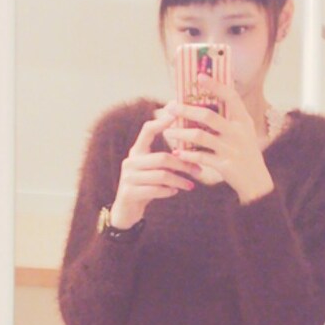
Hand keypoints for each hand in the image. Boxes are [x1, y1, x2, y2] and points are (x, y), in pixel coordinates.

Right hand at [109, 102, 203, 227]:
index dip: (161, 122)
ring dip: (179, 181)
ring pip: (161, 176)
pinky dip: (168, 191)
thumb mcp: (151, 170)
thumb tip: (188, 150)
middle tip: (198, 171)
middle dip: (183, 165)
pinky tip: (175, 192)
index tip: (175, 113)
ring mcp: (128, 177)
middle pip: (162, 158)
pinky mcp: (129, 192)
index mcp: (136, 152)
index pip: (147, 130)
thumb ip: (164, 160)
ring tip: (191, 186)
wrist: (126, 210)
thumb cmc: (145, 186)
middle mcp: (130, 161)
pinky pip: (155, 190)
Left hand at [163, 75, 275, 204]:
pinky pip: (201, 157)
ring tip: (168, 132)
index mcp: (243, 120)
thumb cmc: (244, 153)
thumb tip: (203, 102)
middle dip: (186, 110)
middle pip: (207, 116)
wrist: (256, 182)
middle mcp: (238, 133)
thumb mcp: (243, 132)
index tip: (200, 76)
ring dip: (181, 133)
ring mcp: (232, 149)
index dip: (215, 85)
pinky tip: (177, 152)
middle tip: (170, 107)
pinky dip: (187, 155)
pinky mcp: (225, 166)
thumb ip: (229, 118)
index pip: (231, 96)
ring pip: (200, 137)